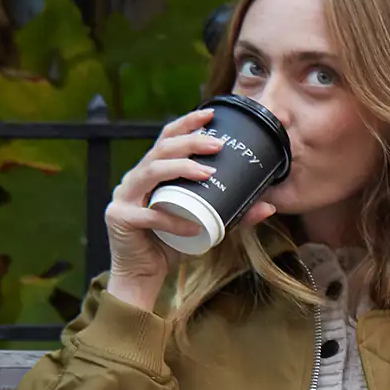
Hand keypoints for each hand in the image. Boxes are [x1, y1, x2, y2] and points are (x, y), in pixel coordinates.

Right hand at [104, 106, 278, 309]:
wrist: (142, 276)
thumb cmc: (171, 245)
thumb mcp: (205, 225)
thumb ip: (233, 215)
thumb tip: (269, 207)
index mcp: (150, 173)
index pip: (166, 139)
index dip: (186, 123)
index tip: (211, 114)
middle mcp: (134, 179)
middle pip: (160, 150)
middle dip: (190, 142)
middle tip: (217, 145)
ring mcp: (123, 197)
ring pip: (150, 173)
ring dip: (180, 169)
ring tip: (207, 173)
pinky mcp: (120, 218)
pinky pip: (149, 216)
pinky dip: (173, 221)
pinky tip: (194, 226)